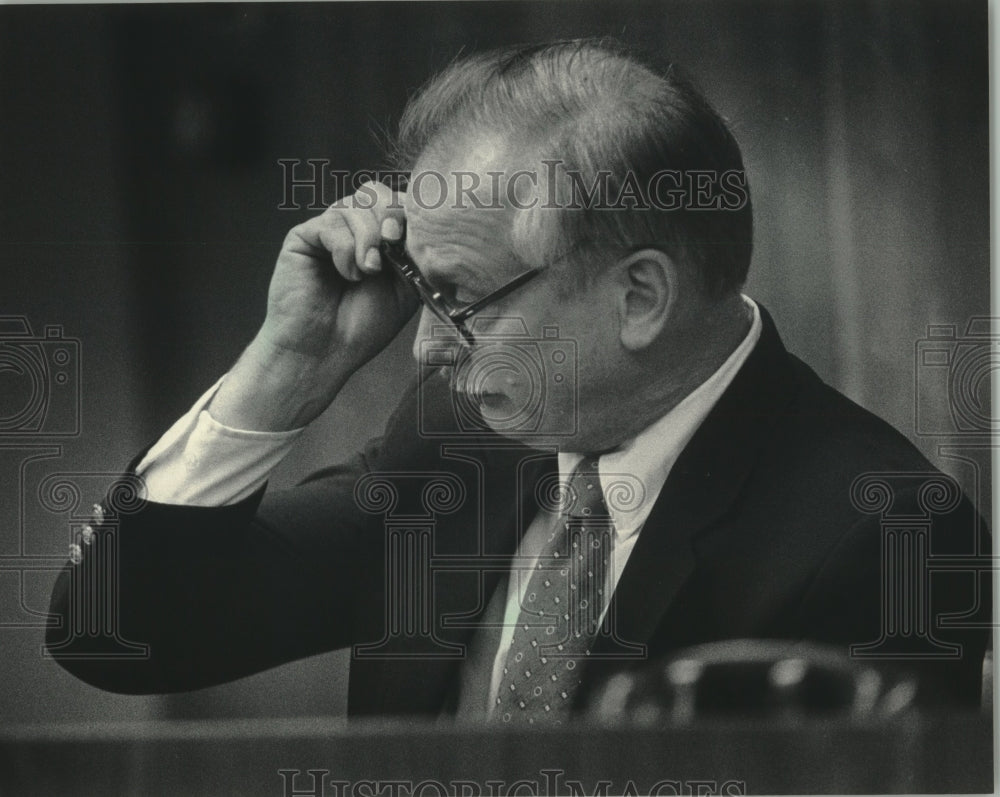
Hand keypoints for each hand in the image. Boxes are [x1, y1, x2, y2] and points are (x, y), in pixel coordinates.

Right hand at [260, 180, 416, 370]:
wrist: (324, 351)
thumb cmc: (361, 327)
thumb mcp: (405, 288)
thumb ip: (415, 255)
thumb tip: (427, 228)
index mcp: (380, 238)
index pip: (398, 202)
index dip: (410, 212)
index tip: (418, 236)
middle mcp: (353, 229)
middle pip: (375, 192)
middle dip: (390, 214)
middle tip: (392, 242)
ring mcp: (328, 231)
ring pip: (354, 204)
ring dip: (368, 237)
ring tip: (368, 270)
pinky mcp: (304, 237)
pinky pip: (331, 223)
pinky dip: (345, 248)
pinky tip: (347, 273)